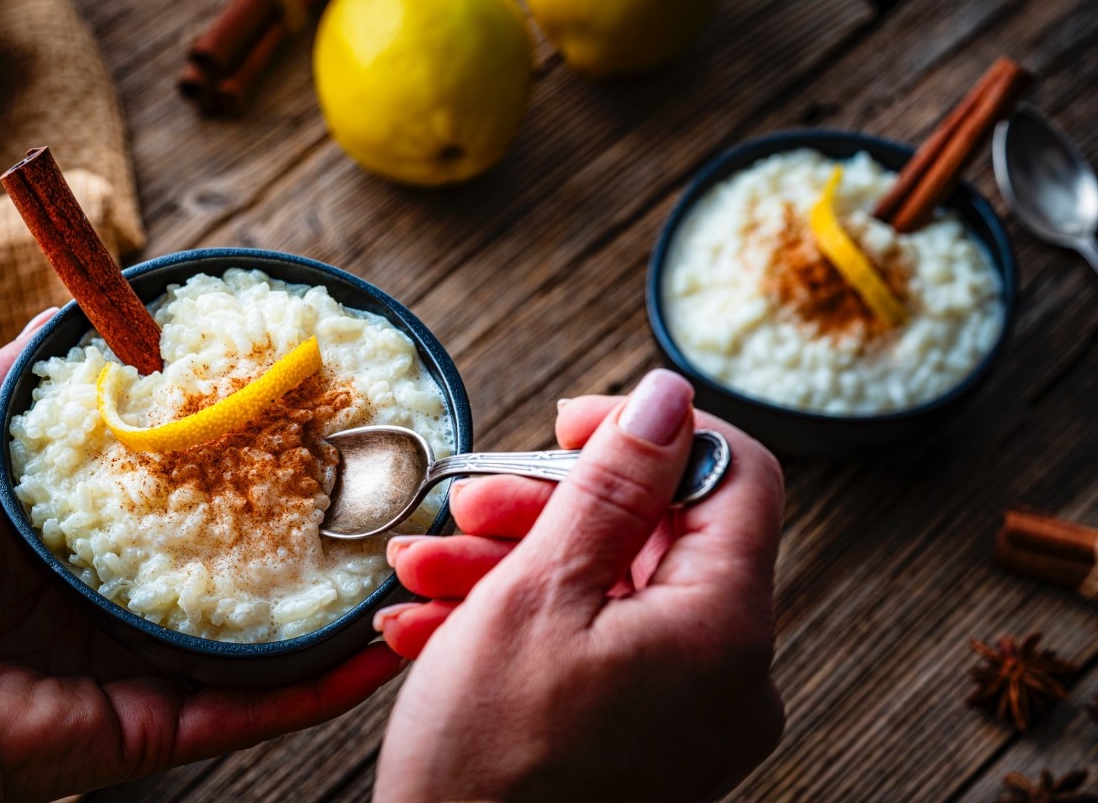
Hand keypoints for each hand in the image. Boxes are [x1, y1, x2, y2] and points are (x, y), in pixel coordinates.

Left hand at [0, 311, 402, 801]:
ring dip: (351, 614)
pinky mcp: (167, 727)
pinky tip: (383, 647)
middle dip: (330, 544)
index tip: (332, 430)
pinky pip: (263, 709)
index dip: (274, 469)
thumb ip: (28, 376)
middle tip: (398, 503)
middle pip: (259, 572)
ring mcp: (163, 668)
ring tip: (415, 572)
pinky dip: (328, 685)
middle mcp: (146, 603)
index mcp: (112, 540)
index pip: (215, 500)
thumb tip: (81, 304)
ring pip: (279, 643)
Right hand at [374, 370, 784, 801]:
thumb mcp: (539, 595)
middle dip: (550, 507)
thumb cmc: (486, 763)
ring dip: (516, 564)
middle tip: (469, 505)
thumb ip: (613, 485)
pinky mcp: (649, 736)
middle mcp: (729, 671)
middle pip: (659, 533)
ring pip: (613, 589)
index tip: (571, 427)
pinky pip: (600, 648)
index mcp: (726, 628)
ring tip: (424, 569)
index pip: (735, 475)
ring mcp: (690, 710)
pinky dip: (526, 623)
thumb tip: (669, 395)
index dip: (654, 432)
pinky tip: (439, 621)